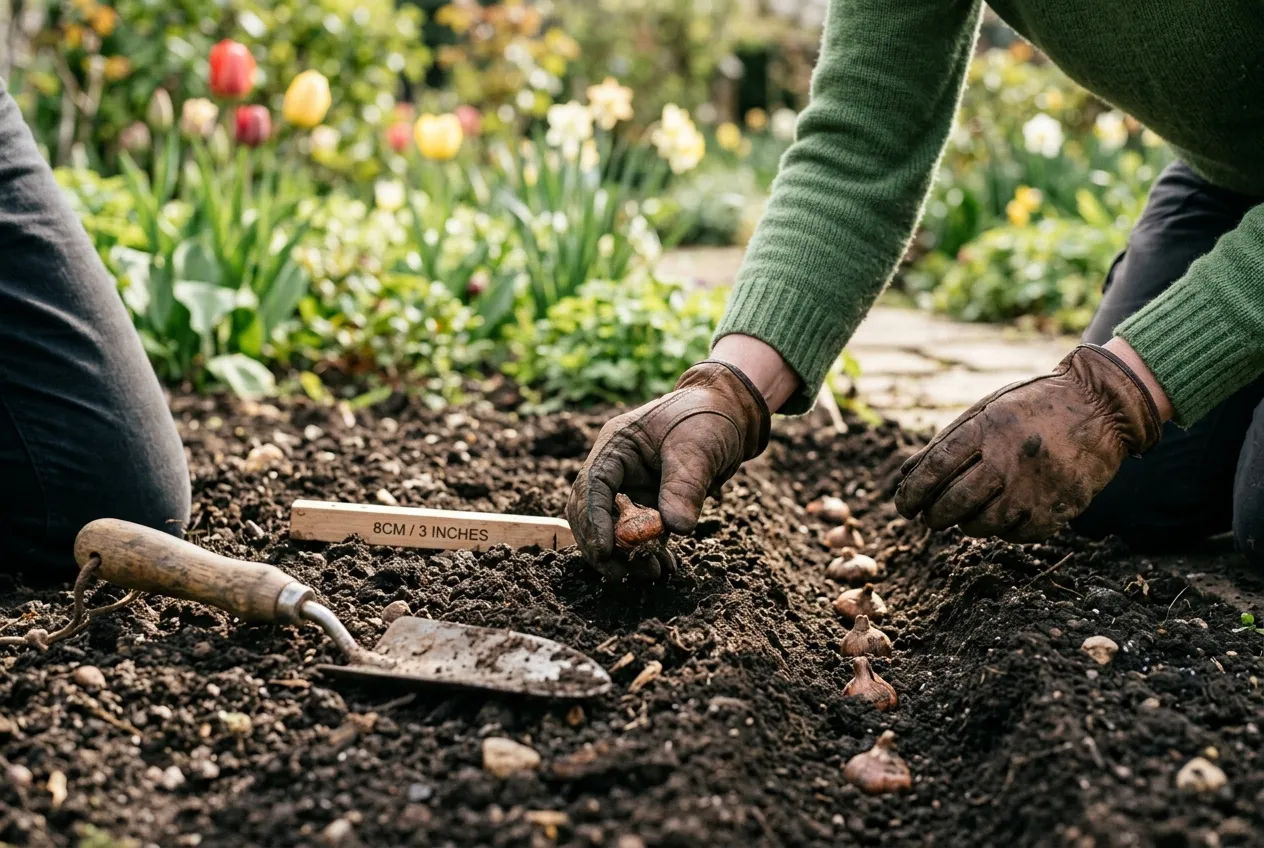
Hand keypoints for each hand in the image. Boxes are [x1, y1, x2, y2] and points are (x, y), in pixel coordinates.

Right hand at [567, 360, 770, 579]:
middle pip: (593, 512)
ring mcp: (632, 487)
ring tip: (652, 573)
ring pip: (615, 527)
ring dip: (628, 554)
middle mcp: (617, 468)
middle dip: (604, 546)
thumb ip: (684, 487)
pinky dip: (648, 551)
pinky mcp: (650, 503)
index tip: (606, 552)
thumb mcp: (698, 449)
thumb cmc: (709, 419)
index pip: (592, 486)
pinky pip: (641, 533)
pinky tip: (665, 567)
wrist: (732, 415)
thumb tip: (675, 529)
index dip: (594, 521)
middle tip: (620, 575)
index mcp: (617, 446)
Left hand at [894, 344, 1162, 542]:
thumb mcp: (988, 410)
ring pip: (981, 524)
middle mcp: (1010, 459)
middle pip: (953, 502)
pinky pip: (1014, 534)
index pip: (935, 468)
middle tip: (928, 517)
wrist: (1102, 408)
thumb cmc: (1033, 408)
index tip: (903, 506)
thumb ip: (947, 442)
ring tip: (963, 515)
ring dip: (964, 525)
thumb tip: (905, 477)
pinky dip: (1000, 530)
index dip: (912, 492)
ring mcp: (1035, 487)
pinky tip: (1000, 515)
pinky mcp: (1058, 509)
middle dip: (933, 516)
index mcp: (988, 427)